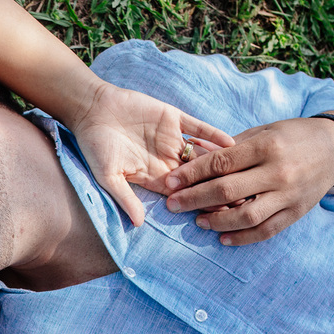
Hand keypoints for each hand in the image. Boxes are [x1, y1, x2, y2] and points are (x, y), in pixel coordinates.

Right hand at [68, 82, 234, 225]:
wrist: (91, 109)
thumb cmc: (94, 146)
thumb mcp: (107, 176)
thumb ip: (125, 198)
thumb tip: (138, 223)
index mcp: (153, 177)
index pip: (182, 194)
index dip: (200, 202)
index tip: (220, 214)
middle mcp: (166, 160)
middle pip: (198, 177)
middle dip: (218, 186)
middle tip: (241, 197)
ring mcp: (171, 139)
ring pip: (202, 154)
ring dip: (221, 163)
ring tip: (242, 173)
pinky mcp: (173, 118)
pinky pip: (198, 128)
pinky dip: (214, 134)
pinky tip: (230, 143)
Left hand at [162, 117, 333, 244]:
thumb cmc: (292, 136)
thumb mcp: (263, 131)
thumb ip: (231, 147)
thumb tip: (193, 158)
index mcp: (267, 146)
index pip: (221, 163)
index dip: (191, 174)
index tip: (169, 182)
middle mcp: (278, 172)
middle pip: (227, 191)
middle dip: (194, 199)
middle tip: (172, 205)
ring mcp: (289, 195)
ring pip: (246, 216)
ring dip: (217, 222)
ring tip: (198, 221)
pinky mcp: (296, 212)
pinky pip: (266, 230)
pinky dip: (242, 238)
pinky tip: (222, 238)